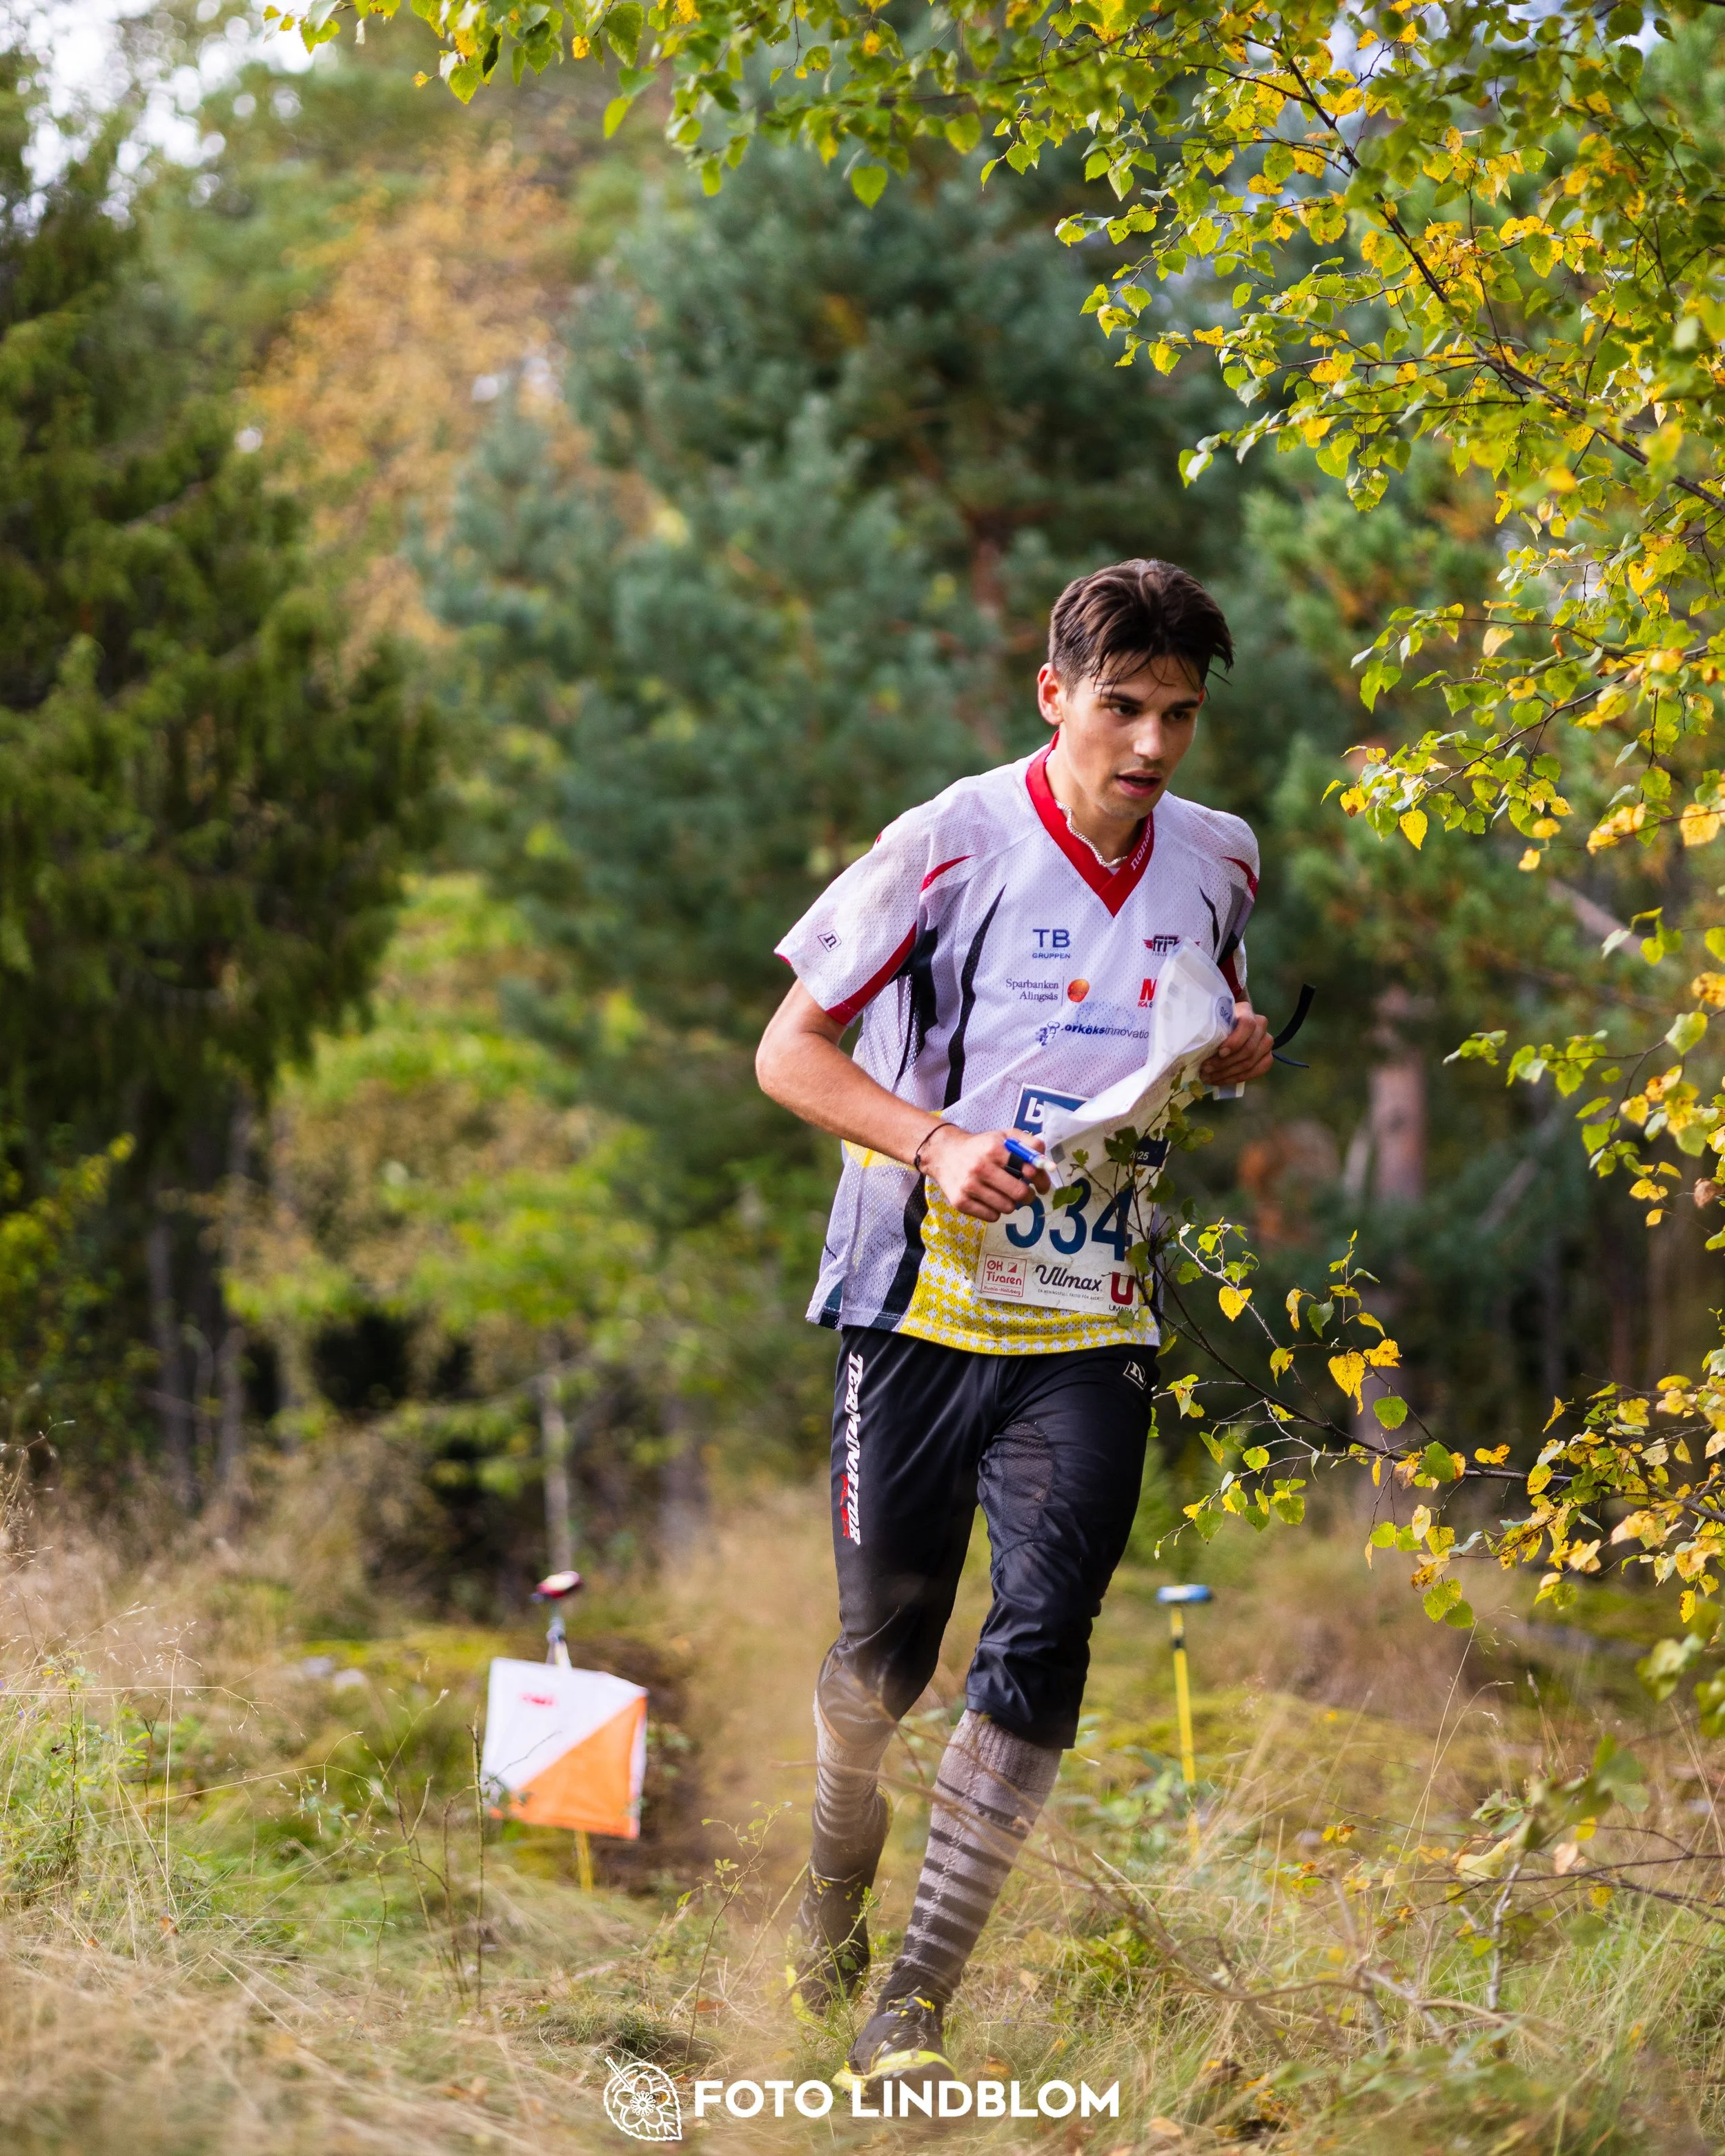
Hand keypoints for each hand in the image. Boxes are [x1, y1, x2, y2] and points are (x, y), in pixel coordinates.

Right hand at [920, 1125, 1050, 1222]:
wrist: (944, 1154)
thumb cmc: (981, 1146)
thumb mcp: (1005, 1136)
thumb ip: (1029, 1144)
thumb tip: (1048, 1164)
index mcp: (994, 1149)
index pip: (1029, 1170)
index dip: (1040, 1180)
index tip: (1040, 1185)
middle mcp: (980, 1168)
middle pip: (1019, 1193)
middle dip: (1028, 1196)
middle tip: (1024, 1193)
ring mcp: (969, 1186)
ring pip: (1007, 1208)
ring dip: (1010, 1203)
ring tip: (1003, 1193)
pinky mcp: (960, 1202)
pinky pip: (992, 1217)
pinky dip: (995, 1211)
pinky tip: (989, 1199)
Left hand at [1200, 1002, 1273, 1086]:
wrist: (1233, 1025)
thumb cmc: (1219, 1022)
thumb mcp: (1214, 1020)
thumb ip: (1211, 1028)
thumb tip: (1198, 1047)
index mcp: (1246, 1011)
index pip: (1247, 1025)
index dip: (1235, 1041)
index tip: (1220, 1053)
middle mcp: (1261, 1025)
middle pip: (1248, 1049)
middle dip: (1225, 1063)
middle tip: (1206, 1069)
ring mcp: (1266, 1042)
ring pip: (1250, 1063)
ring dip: (1228, 1074)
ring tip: (1209, 1077)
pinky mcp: (1267, 1057)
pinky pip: (1257, 1071)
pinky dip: (1237, 1078)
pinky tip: (1221, 1080)